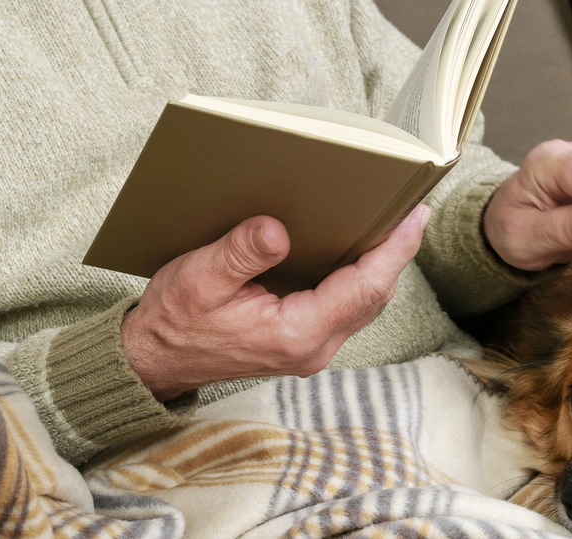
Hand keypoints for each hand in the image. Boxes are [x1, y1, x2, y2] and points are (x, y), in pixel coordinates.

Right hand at [121, 205, 430, 400]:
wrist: (156, 361)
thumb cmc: (176, 321)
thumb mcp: (199, 279)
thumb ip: (241, 254)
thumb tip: (277, 230)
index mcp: (296, 333)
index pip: (363, 288)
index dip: (394, 251)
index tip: (415, 217)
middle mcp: (314, 346)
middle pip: (374, 296)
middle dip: (397, 253)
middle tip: (413, 209)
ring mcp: (313, 347)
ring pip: (365, 303)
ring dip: (383, 265)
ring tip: (397, 223)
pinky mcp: (306, 340)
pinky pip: (348, 306)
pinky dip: (361, 276)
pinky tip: (361, 249)